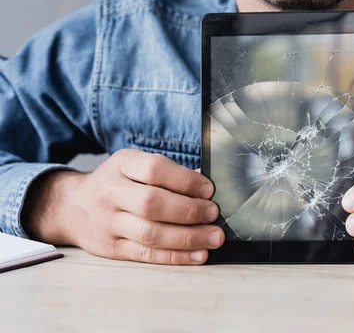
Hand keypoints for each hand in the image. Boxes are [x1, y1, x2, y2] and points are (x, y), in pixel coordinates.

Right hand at [22, 149, 222, 264]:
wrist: (72, 206)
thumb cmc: (117, 183)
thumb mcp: (135, 166)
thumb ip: (168, 173)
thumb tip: (206, 188)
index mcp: (121, 164)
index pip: (154, 169)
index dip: (185, 180)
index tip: (208, 190)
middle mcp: (111, 192)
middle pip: (152, 203)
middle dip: (189, 211)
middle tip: (214, 214)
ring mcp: (109, 222)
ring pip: (150, 233)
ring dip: (188, 237)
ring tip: (214, 237)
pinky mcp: (111, 248)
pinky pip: (146, 254)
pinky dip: (176, 256)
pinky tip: (198, 254)